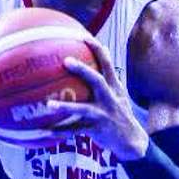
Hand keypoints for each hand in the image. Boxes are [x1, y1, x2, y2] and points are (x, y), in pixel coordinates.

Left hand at [45, 40, 147, 160]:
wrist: (132, 141)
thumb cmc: (120, 114)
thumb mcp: (119, 93)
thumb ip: (109, 75)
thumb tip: (103, 49)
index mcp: (114, 87)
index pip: (107, 64)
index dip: (96, 49)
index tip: (84, 36)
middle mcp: (110, 98)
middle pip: (97, 81)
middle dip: (82, 70)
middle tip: (65, 61)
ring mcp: (104, 114)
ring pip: (84, 109)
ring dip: (66, 107)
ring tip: (49, 105)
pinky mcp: (98, 129)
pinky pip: (76, 131)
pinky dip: (61, 131)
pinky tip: (46, 131)